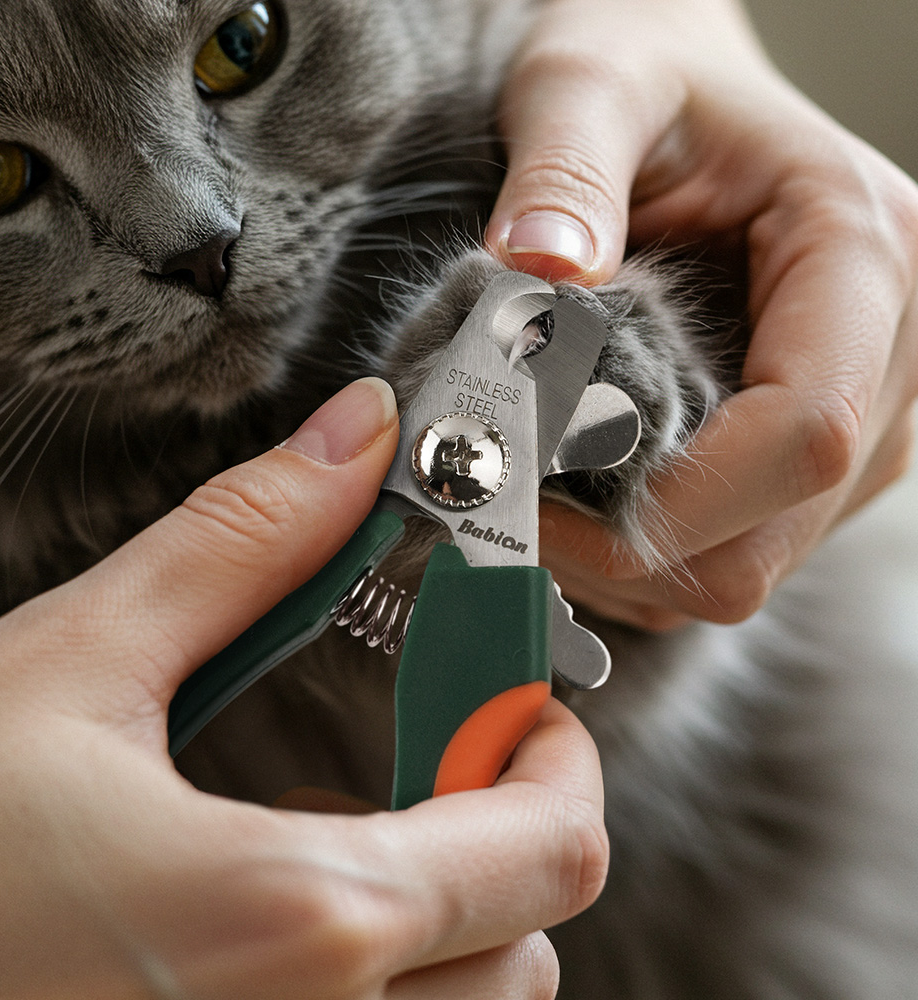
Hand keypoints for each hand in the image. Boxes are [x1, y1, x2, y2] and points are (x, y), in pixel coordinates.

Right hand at [0, 378, 606, 998]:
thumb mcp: (77, 667)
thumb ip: (244, 545)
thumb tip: (350, 439)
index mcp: (293, 923)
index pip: (551, 852)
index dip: (556, 753)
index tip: (514, 695)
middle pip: (530, 940)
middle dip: (504, 825)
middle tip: (431, 744)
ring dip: (449, 904)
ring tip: (337, 820)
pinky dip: (380, 971)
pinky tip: (272, 904)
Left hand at [487, 0, 917, 629]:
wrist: (676, 100)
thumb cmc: (644, 77)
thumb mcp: (592, 81)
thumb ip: (566, 165)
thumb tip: (537, 272)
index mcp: (864, 257)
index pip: (802, 434)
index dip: (667, 501)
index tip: (530, 495)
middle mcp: (887, 358)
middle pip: (767, 534)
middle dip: (623, 549)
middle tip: (504, 501)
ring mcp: (855, 420)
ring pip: (743, 567)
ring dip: (622, 562)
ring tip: (532, 495)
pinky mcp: (808, 462)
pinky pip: (728, 557)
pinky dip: (641, 556)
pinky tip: (576, 501)